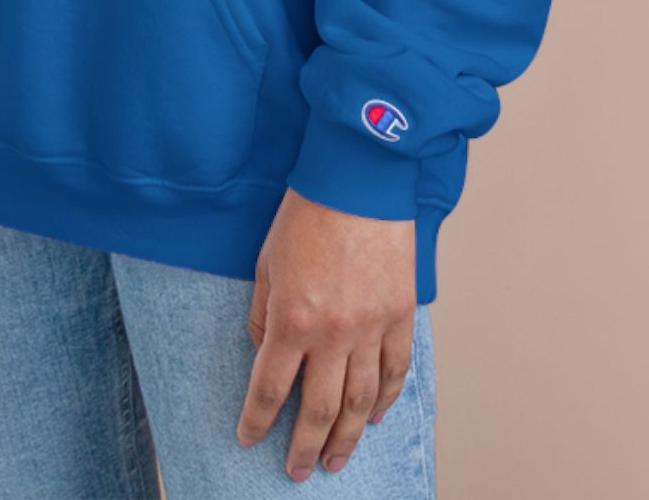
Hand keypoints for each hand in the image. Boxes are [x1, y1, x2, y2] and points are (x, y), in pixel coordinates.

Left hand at [236, 188, 417, 479]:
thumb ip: (263, 314)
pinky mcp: (400, 315)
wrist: (358, 178)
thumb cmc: (307, 213)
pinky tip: (375, 418)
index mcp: (291, 320)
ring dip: (346, 437)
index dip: (256, 420)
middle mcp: (332, 334)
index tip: (248, 439)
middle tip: (298, 471)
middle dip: (303, 446)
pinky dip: (386, 400)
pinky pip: (394, 370)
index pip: (269, 389)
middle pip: (317, 409)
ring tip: (335, 460)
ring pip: (360, 402)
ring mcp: (370, 328)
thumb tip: (266, 351)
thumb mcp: (266, 262)